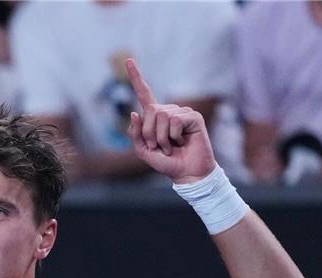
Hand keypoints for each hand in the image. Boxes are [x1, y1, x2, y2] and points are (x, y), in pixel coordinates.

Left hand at [125, 58, 216, 183]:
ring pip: (162, 117)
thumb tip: (135, 113)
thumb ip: (135, 135)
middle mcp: (168, 111)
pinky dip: (173, 136)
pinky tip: (182, 142)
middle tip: (159, 147)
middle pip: (149, 112)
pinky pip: (175, 121)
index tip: (128, 60)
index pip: (144, 93)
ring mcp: (182, 112)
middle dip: (148, 134)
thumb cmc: (166, 162)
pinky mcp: (193, 117)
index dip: (136, 77)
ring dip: (161, 138)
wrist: (187, 173)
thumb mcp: (143, 151)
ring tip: (171, 146)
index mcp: (155, 117)